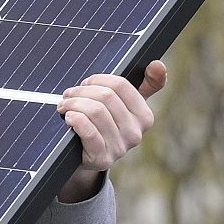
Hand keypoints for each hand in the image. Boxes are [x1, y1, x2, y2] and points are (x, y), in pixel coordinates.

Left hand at [56, 62, 166, 200]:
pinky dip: (76, 120)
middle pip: (106, 97)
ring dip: (74, 104)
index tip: (86, 83)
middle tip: (69, 94)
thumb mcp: (127, 106)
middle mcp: (135, 134)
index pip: (120, 85)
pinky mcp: (102, 159)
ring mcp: (120, 148)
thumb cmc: (107, 124)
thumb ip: (146, 84)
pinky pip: (89, 132)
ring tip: (65, 105)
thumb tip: (158, 64)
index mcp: (145, 117)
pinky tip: (69, 117)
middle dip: (82, 91)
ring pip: (95, 111)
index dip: (98, 80)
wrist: (89, 157)